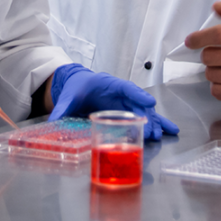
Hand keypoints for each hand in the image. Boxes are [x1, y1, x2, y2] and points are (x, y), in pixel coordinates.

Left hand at [48, 63, 178, 140]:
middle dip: (147, 117)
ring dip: (153, 123)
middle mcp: (121, 94)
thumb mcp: (69, 96)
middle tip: (152, 131)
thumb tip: (53, 121)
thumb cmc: (77, 86)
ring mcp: (125, 104)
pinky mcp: (126, 113)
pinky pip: (144, 118)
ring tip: (159, 136)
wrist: (78, 85)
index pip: (126, 88)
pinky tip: (167, 133)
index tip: (149, 103)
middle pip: (138, 104)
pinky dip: (156, 125)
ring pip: (144, 112)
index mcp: (109, 84)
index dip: (138, 95)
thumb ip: (62, 108)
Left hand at [184, 0, 220, 107]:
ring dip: (212, 72)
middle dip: (207, 56)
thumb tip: (216, 6)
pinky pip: (218, 92)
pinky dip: (218, 87)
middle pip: (210, 57)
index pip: (219, 34)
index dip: (199, 37)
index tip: (190, 41)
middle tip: (217, 56)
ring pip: (212, 75)